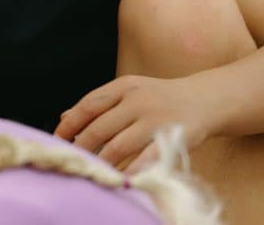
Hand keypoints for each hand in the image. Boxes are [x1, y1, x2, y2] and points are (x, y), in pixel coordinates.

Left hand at [55, 75, 213, 172]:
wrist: (205, 99)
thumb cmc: (159, 98)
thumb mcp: (129, 92)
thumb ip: (99, 104)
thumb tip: (64, 117)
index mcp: (124, 86)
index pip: (88, 106)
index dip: (69, 125)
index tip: (58, 140)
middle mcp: (138, 100)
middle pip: (99, 128)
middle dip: (81, 148)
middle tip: (72, 161)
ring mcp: (155, 119)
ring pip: (118, 147)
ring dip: (102, 162)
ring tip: (92, 172)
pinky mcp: (172, 138)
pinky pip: (145, 159)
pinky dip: (131, 171)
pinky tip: (121, 178)